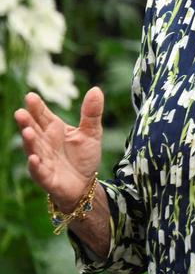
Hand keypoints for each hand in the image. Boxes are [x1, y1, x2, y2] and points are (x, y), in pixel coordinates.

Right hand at [14, 88, 103, 210]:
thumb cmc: (83, 156)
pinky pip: (39, 171)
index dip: (37, 107)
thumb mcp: (92, 132)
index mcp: (54, 129)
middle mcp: (45, 143)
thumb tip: (95, 89)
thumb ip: (91, 113)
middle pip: (34, 130)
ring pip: (33, 149)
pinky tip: (34, 158)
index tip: (31, 96)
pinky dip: (35, 165)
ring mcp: (43, 160)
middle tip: (20, 112)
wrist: (84, 184)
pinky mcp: (46, 177)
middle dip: (26, 122)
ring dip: (29, 141)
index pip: (43, 115)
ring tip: (27, 132)